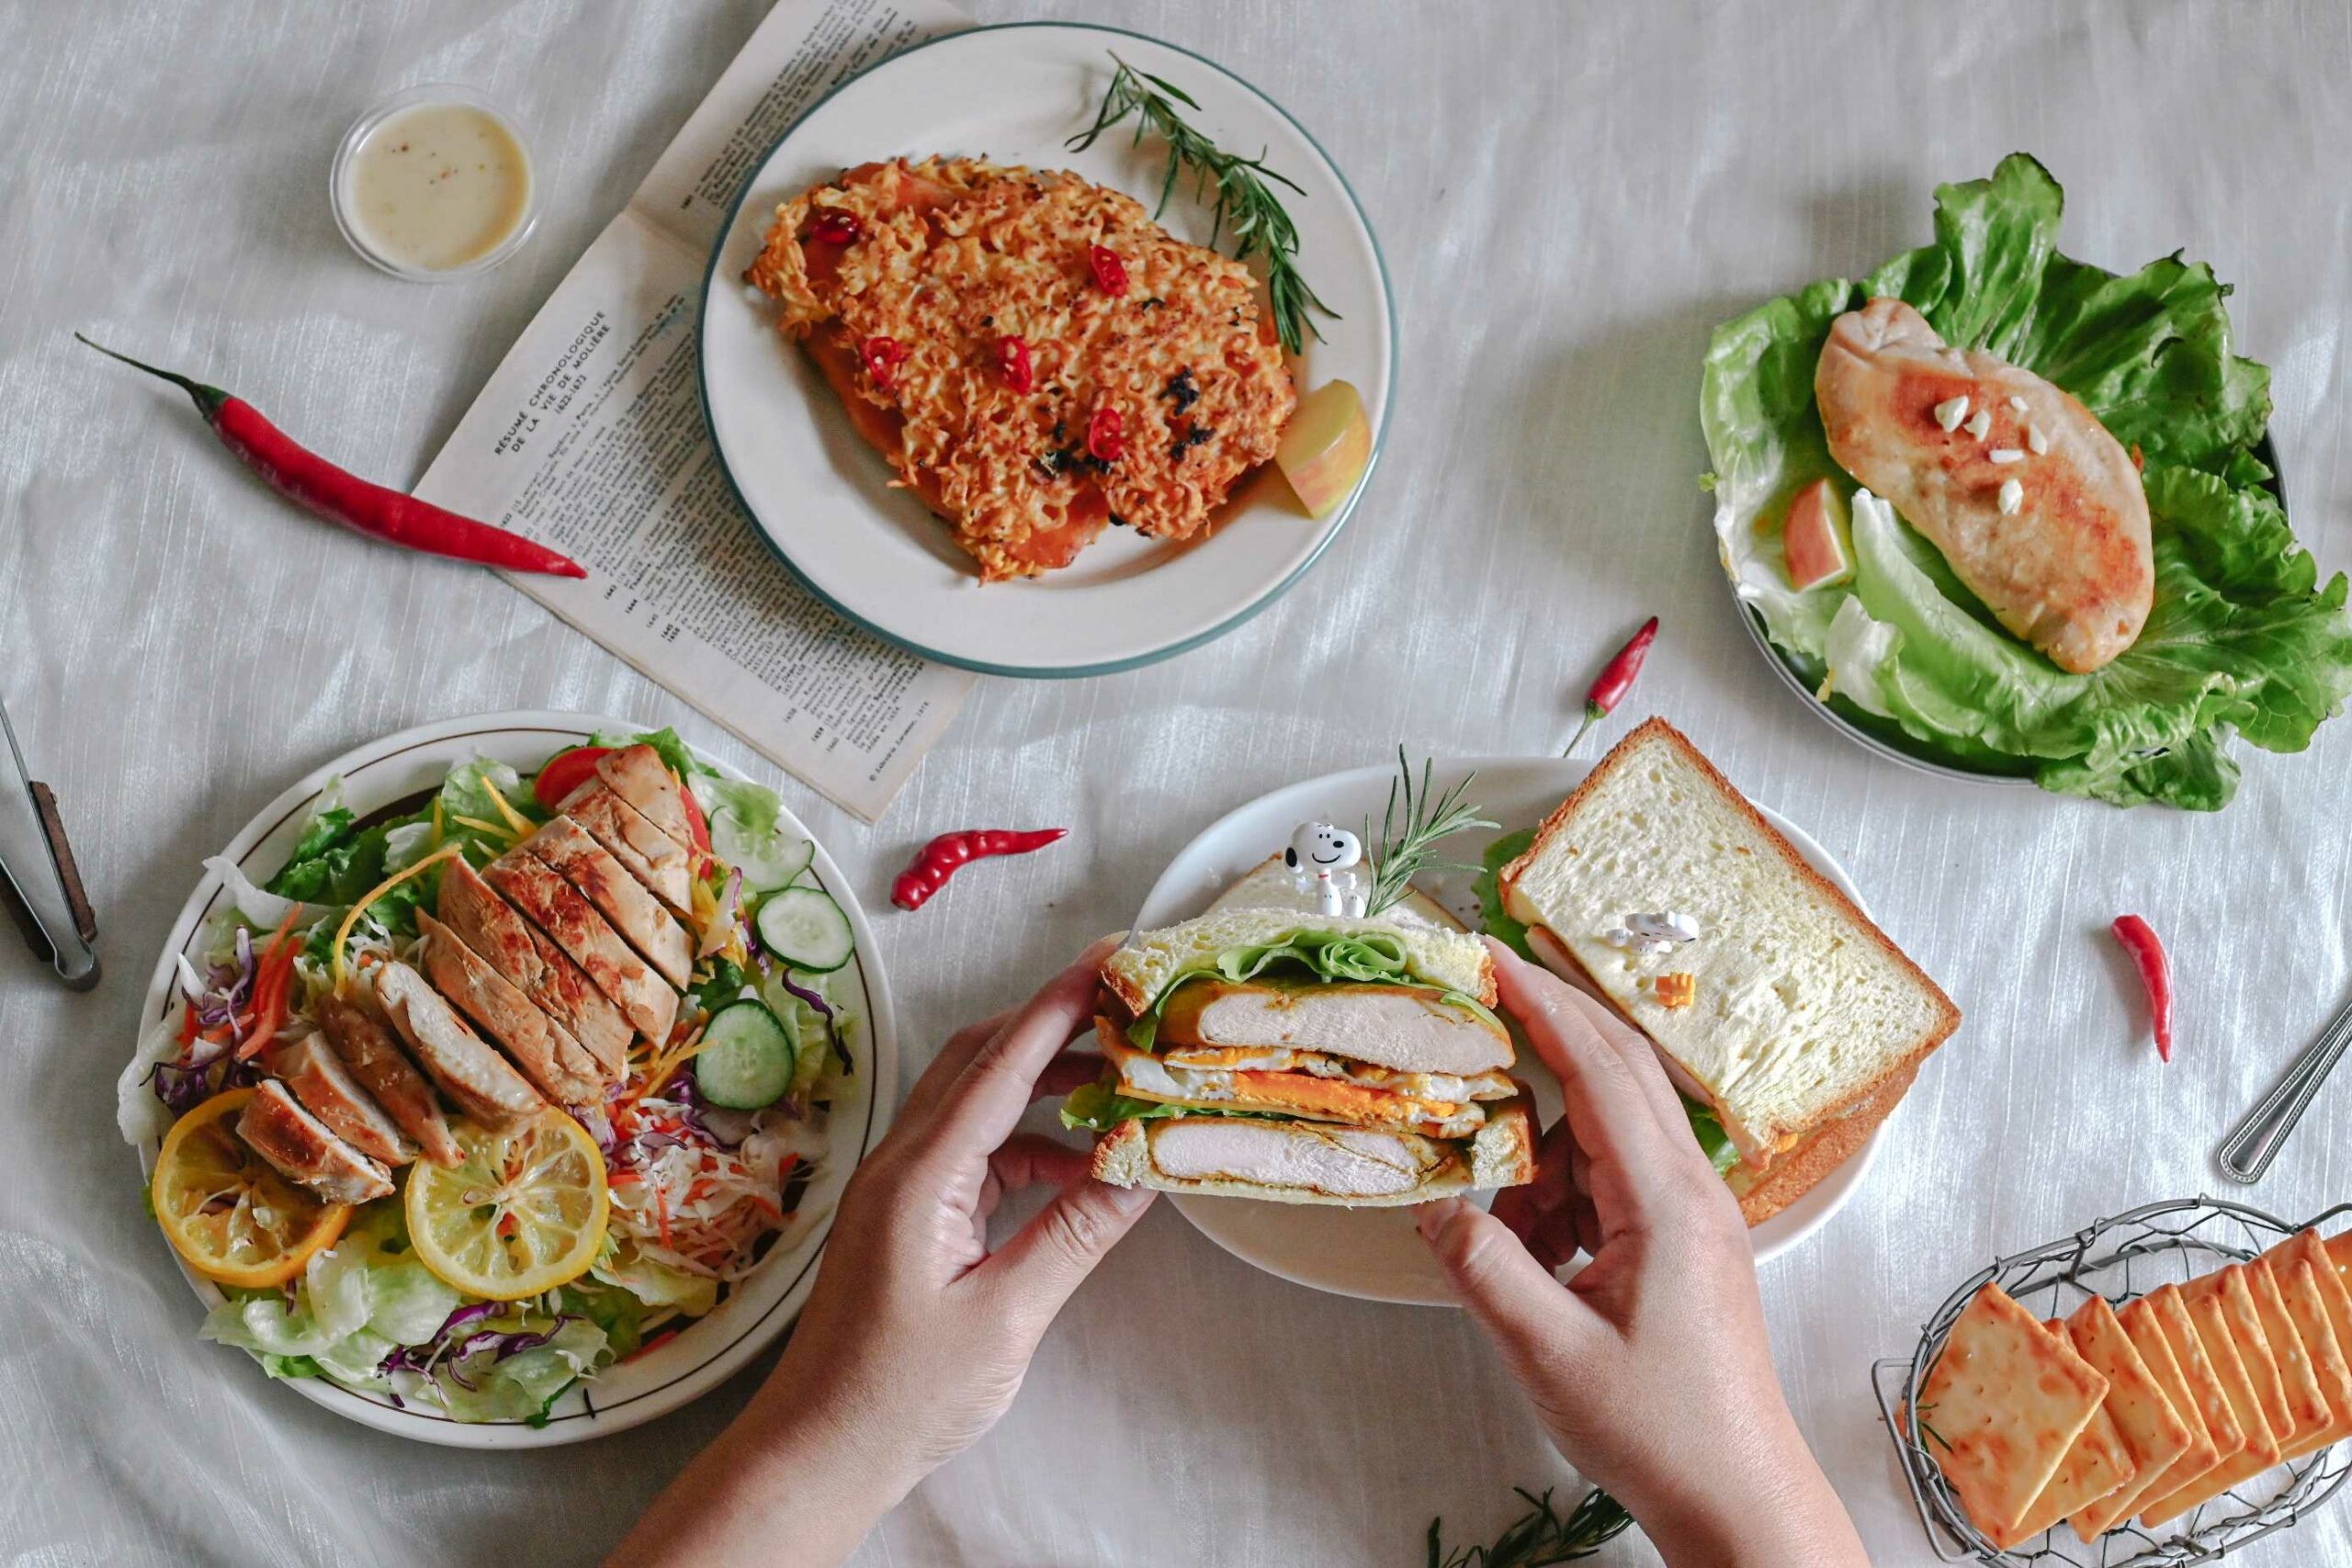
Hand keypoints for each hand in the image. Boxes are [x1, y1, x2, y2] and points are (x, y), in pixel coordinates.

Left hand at [613, 938, 1151, 1567]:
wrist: (819, 1450)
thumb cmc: (897, 1395)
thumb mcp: (1005, 1316)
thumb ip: (1074, 1234)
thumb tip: (1141, 1172)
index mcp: (919, 1176)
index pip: (1000, 1065)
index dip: (1059, 1005)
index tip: (1109, 958)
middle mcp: (902, 1164)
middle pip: (981, 1060)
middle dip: (1054, 1025)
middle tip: (1124, 1004)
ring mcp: (901, 1187)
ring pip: (976, 1102)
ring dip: (1044, 1086)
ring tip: (1119, 1087)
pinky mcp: (909, 1216)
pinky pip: (973, 1150)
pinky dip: (1028, 1143)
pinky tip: (1077, 1170)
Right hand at [1414, 940, 1866, 1567]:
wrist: (1737, 1497)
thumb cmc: (1661, 1432)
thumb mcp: (1549, 1351)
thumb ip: (1483, 1267)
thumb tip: (1435, 1208)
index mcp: (1668, 1201)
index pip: (1604, 1067)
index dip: (1546, 1003)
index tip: (1495, 957)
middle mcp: (1692, 1191)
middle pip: (1618, 1073)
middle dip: (1550, 1029)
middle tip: (1483, 996)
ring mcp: (1694, 1217)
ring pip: (1609, 1133)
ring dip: (1545, 1147)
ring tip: (1502, 1209)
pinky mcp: (1684, 1246)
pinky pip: (1614, 1181)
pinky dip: (1563, 1192)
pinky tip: (1534, 1248)